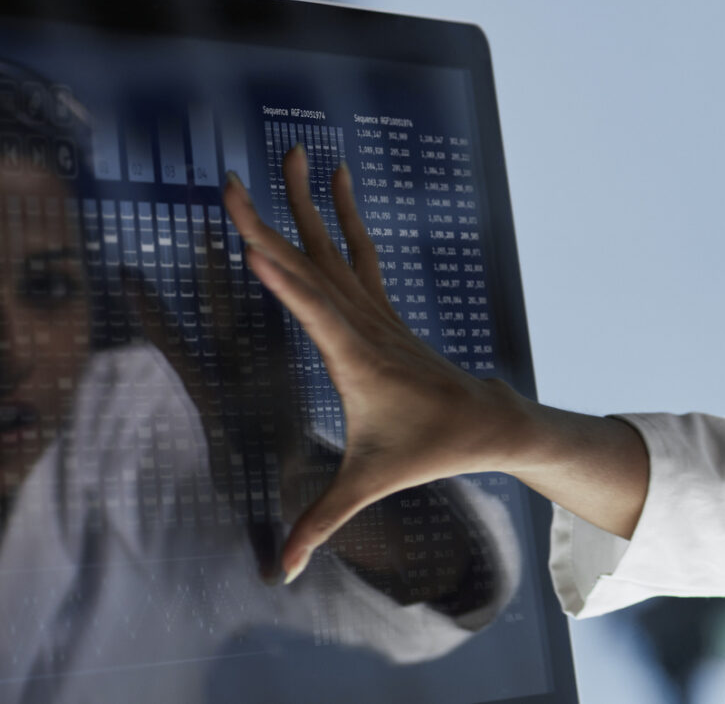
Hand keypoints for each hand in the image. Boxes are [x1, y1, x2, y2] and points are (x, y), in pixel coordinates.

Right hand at [222, 145, 535, 582]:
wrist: (489, 421)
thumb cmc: (429, 449)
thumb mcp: (371, 485)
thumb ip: (322, 524)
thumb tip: (282, 571)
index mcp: (356, 358)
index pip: (314, 311)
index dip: (283, 279)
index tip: (251, 242)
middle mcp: (364, 323)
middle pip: (311, 264)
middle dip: (272, 221)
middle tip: (234, 179)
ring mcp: (374, 309)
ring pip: (334, 247)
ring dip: (307, 201)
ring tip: (293, 153)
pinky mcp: (381, 307)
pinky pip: (358, 251)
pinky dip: (341, 216)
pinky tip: (336, 182)